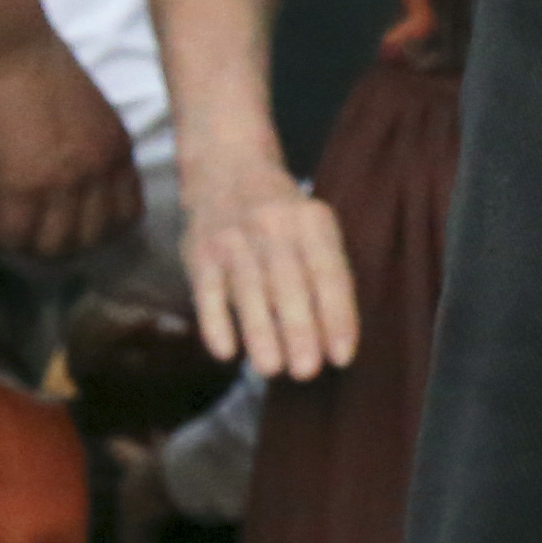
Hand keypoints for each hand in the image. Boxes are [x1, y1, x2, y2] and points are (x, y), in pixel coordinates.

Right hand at [0, 37, 139, 259]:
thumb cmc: (38, 70)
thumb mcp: (89, 114)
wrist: (11, 49)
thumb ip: (88, 150)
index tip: (71, 226)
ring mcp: (67, 179)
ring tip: (6, 226)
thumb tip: (67, 189)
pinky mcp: (26, 183)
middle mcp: (101, 169)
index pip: (128, 214)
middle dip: (61, 244)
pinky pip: (16, 232)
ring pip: (55, 244)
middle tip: (31, 233)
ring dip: (27, 243)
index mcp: (119, 149)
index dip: (99, 230)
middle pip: (92, 237)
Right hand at [178, 131, 364, 382]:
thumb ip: (329, 276)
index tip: (342, 357)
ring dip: (260, 334)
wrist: (228, 169)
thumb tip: (337, 342)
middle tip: (307, 372)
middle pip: (289, 286)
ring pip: (249, 293)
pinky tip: (227, 352)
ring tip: (273, 369)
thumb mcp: (316, 230)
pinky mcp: (199, 253)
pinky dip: (216, 323)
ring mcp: (233, 239)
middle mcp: (273, 227)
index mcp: (313, 222)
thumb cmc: (284, 217)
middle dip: (299, 332)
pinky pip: (208, 292)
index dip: (337, 317)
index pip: (330, 275)